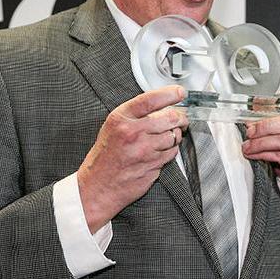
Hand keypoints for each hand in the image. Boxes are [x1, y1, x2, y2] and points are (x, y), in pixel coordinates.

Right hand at [77, 85, 187, 231]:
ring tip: (168, 136)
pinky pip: (172, 153)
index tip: (180, 92)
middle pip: (170, 118)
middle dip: (180, 117)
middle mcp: (133, 133)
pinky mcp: (152, 166)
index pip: (151, 100)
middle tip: (181, 118)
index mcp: (121, 119)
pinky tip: (161, 151)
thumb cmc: (105, 156)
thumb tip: (162, 105)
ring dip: (176, 135)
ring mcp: (144, 151)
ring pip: (174, 136)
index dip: (170, 94)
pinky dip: (171, 150)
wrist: (98, 186)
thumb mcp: (113, 127)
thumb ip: (135, 115)